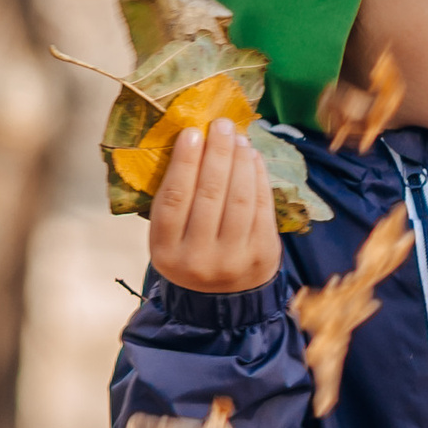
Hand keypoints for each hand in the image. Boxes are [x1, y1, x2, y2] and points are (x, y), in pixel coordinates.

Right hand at [149, 118, 281, 290]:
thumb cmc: (190, 255)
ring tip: (238, 138)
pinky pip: (262, 207)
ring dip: (240, 161)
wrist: (221, 302)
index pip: (174, 199)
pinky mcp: (262, 254)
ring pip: (239, 199)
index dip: (184, 162)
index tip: (192, 132)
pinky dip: (258, 177)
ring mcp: (233, 258)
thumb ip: (175, 200)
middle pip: (210, 194)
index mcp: (166, 251)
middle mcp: (198, 258)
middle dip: (217, 154)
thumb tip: (192, 142)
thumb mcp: (169, 238)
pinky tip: (252, 157)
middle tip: (221, 125)